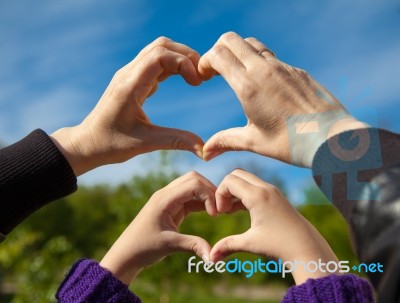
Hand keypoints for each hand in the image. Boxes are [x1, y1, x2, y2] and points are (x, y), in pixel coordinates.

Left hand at [51, 37, 203, 175]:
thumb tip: (204, 150)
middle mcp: (128, 74)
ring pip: (158, 50)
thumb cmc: (110, 144)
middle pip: (161, 46)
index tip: (197, 83)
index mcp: (129, 86)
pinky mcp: (133, 80)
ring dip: (180, 58)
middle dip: (186, 56)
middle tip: (203, 77)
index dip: (183, 63)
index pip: (159, 56)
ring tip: (196, 77)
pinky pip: (155, 62)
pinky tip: (184, 79)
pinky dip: (173, 65)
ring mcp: (129, 75)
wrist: (87, 143)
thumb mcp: (144, 144)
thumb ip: (175, 141)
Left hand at [99, 172, 216, 284]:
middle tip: (220, 209)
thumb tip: (213, 257)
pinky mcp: (171, 207)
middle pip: (194, 178)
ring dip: (206, 195)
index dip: (209, 195)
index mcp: (164, 199)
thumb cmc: (143, 248)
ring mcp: (168, 199)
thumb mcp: (170, 245)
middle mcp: (166, 194)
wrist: (126, 254)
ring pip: (192, 186)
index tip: (215, 214)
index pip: (193, 184)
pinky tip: (210, 213)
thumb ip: (193, 246)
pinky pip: (190, 197)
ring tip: (217, 211)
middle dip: (210, 190)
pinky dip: (201, 202)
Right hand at [199, 32, 367, 166]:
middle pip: (231, 39)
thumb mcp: (254, 142)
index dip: (205, 61)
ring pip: (252, 44)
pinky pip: (272, 57)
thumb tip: (205, 152)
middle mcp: (264, 69)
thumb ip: (226, 141)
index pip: (218, 54)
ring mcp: (283, 67)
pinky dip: (259, 63)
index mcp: (249, 86)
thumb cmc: (291, 143)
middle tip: (216, 71)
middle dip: (218, 50)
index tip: (204, 77)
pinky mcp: (297, 71)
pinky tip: (265, 87)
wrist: (331, 138)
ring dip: (239, 54)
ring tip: (238, 76)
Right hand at [210, 169, 338, 284]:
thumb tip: (211, 258)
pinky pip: (254, 186)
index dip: (219, 195)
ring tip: (230, 212)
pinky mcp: (276, 196)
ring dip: (235, 192)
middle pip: (236, 175)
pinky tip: (241, 211)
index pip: (229, 181)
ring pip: (246, 179)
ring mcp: (272, 190)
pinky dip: (244, 194)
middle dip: (225, 189)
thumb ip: (228, 246)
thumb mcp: (250, 244)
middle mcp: (265, 188)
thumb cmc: (279, 245)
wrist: (306, 247)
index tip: (220, 213)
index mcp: (258, 196)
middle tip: (224, 210)